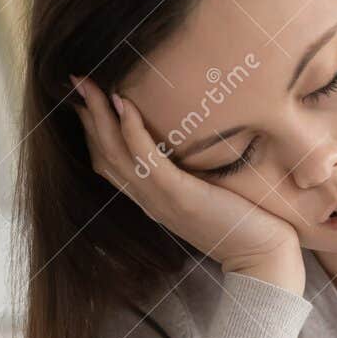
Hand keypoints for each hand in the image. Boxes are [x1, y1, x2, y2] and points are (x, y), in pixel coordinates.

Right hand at [71, 75, 302, 290]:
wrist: (261, 257)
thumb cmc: (242, 223)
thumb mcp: (206, 194)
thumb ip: (189, 175)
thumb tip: (188, 144)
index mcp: (152, 199)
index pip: (109, 163)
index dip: (93, 130)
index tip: (84, 99)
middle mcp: (149, 200)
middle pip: (104, 154)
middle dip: (88, 116)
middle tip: (75, 80)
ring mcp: (160, 200)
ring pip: (117, 154)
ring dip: (100, 117)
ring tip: (89, 85)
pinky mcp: (179, 197)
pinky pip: (146, 161)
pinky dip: (132, 132)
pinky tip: (124, 106)